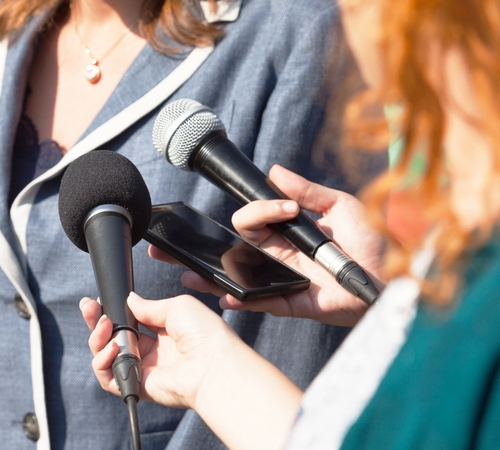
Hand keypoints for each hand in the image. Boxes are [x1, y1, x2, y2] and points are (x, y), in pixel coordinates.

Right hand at [79, 293, 237, 409]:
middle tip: (88, 307)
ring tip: (105, 326)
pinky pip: (109, 378)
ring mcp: (143, 369)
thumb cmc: (205, 334)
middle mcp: (151, 351)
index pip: (128, 321)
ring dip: (97, 339)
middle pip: (112, 337)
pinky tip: (113, 348)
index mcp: (163, 332)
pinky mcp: (137, 387)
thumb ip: (148, 305)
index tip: (101, 300)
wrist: (214, 365)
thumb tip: (130, 300)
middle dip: (96, 321)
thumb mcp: (177, 306)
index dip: (112, 311)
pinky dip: (103, 362)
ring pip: (106, 356)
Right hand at [149, 165, 383, 325]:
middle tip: (199, 235)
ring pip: (239, 274)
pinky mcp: (292, 302)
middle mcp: (279, 256)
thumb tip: (275, 172)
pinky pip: (261, 302)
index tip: (287, 208)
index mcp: (288, 232)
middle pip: (235, 245)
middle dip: (205, 240)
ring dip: (212, 275)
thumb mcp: (341, 207)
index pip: (255, 220)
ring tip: (189, 273)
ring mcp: (282, 280)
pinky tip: (225, 296)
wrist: (395, 276)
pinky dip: (241, 300)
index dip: (261, 210)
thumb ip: (308, 191)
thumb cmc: (373, 241)